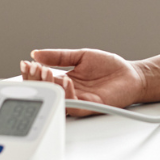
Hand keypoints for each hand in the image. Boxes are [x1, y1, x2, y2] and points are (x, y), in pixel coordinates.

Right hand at [21, 48, 147, 116]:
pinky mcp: (91, 106)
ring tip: (46, 72)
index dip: (32, 74)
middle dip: (36, 81)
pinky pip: (74, 106)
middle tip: (34, 69)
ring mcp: (79, 101)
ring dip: (49, 87)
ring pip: (57, 101)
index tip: (26, 63)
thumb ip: (59, 56)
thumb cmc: (110, 67)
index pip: (43, 81)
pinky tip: (66, 81)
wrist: (133, 75)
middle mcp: (70, 93)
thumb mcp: (81, 56)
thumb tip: (36, 53)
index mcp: (65, 80)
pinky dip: (68, 94)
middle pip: (45, 93)